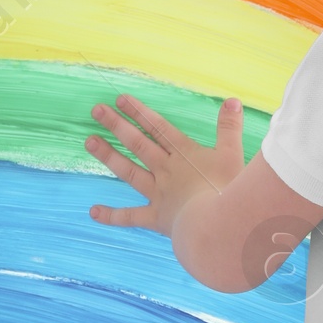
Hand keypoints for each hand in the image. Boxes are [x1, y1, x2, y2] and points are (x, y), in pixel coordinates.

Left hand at [86, 93, 244, 236]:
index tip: (119, 99)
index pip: (157, 127)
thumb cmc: (227, 189)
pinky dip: (112, 216)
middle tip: (96, 110)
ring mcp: (158, 194)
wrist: (215, 224)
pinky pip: (130, 217)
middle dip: (117, 125)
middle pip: (138, 143)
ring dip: (108, 156)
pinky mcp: (156, 218)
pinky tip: (93, 212)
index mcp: (184, 154)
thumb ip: (230, 127)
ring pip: (129, 171)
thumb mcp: (233, 154)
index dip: (139, 112)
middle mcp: (166, 170)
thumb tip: (232, 100)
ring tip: (89, 142)